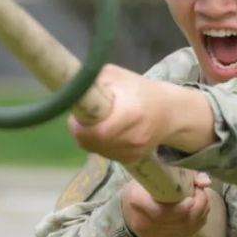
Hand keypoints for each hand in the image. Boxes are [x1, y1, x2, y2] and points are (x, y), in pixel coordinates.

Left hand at [67, 64, 214, 163]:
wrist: (170, 112)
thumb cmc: (139, 90)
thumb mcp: (117, 75)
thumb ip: (93, 80)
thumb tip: (67, 84)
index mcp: (131, 113)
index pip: (98, 132)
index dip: (81, 127)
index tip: (77, 116)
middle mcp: (133, 137)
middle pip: (93, 143)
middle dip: (82, 130)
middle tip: (83, 116)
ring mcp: (133, 152)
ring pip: (96, 150)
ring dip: (90, 137)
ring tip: (98, 121)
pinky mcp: (132, 160)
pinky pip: (105, 154)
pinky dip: (100, 144)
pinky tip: (109, 131)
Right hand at [122, 172, 211, 236]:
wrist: (126, 211)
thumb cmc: (141, 188)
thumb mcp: (156, 174)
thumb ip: (183, 174)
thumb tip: (206, 182)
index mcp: (138, 201)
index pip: (169, 210)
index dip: (189, 202)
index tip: (196, 189)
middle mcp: (144, 223)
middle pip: (183, 220)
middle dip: (200, 205)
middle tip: (202, 192)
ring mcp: (152, 236)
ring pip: (187, 228)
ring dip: (201, 213)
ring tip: (201, 200)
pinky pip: (186, 234)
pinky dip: (196, 222)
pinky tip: (197, 212)